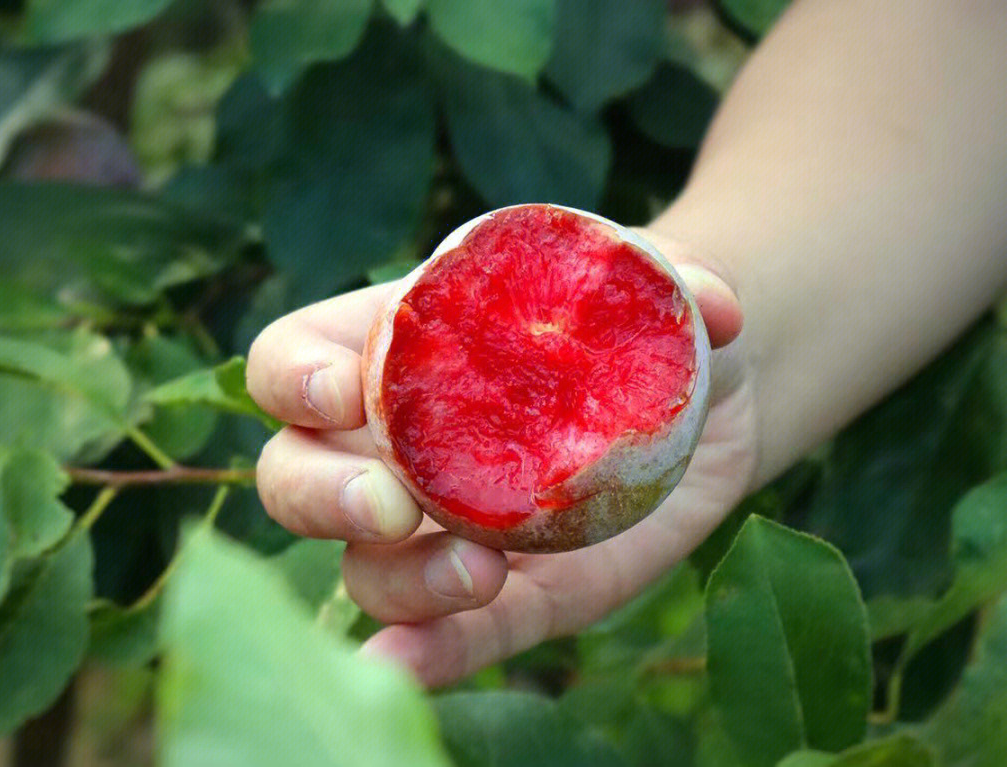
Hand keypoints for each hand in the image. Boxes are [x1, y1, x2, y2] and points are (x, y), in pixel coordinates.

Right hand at [246, 231, 755, 686]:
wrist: (706, 409)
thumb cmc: (647, 324)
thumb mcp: (660, 281)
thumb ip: (680, 279)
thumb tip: (713, 306)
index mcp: (404, 352)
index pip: (293, 361)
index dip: (292, 379)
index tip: (342, 394)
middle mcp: (402, 447)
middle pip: (295, 476)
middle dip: (318, 495)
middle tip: (390, 504)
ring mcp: (450, 530)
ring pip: (366, 569)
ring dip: (395, 581)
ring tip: (476, 572)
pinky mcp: (514, 594)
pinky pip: (455, 634)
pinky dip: (426, 654)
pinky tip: (403, 669)